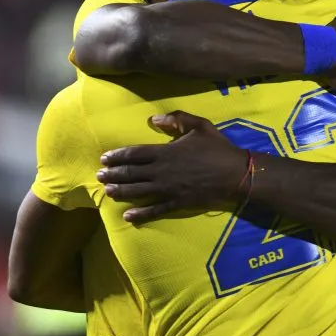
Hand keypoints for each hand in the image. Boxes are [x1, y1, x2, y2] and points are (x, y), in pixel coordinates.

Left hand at [97, 111, 246, 223]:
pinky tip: (128, 216)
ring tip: (108, 191)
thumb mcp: (200, 126)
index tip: (104, 158)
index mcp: (165, 152)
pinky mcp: (177, 203)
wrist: (236, 174)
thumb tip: (154, 120)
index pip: (134, 154)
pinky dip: (140, 213)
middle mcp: (162, 171)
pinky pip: (155, 209)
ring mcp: (168, 189)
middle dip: (113, 174)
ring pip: (138, 191)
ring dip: (120, 191)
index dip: (118, 156)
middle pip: (131, 173)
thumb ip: (177, 119)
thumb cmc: (218, 148)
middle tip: (99, 176)